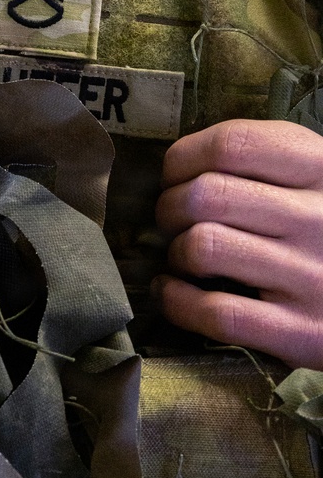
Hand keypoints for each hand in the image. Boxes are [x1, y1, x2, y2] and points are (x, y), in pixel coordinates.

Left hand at [153, 118, 322, 367]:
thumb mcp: (320, 175)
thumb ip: (267, 157)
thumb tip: (182, 163)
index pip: (232, 144)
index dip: (183, 157)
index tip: (175, 174)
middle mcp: (320, 218)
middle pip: (206, 195)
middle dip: (170, 206)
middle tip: (173, 219)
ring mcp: (314, 278)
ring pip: (204, 247)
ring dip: (176, 252)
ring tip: (183, 256)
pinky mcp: (305, 333)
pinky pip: (217, 313)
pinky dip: (178, 301)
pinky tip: (174, 292)